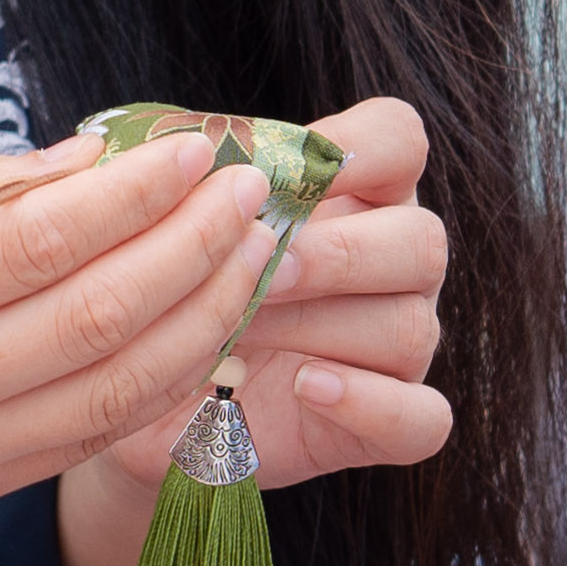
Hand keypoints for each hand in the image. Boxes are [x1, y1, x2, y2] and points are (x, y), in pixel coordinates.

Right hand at [0, 132, 287, 540]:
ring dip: (197, 321)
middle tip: (254, 195)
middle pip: (91, 323)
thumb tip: (84, 163)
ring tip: (252, 255)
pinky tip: (197, 327)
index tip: (199, 147)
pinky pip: (78, 440)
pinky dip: (153, 383)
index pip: (36, 246)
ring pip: (107, 395)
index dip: (133, 196)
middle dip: (192, 252)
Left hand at [175, 96, 456, 498]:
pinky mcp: (392, 422)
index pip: (398, 143)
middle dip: (337, 253)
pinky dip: (368, 402)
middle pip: (421, 240)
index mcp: (357, 195)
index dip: (363, 146)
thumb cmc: (169, 291)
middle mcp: (395, 266)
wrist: (144, 395)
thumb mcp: (171, 231)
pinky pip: (422, 417)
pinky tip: (305, 385)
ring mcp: (401, 345)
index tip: (297, 168)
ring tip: (241, 331)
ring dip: (320, 324)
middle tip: (261, 268)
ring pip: (410, 326)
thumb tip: (176, 152)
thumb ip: (192, 185)